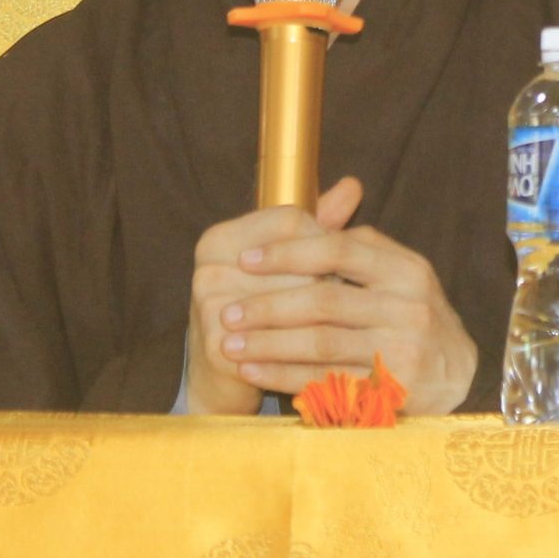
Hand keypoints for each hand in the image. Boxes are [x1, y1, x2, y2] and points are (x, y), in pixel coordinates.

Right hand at [184, 178, 362, 415]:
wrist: (224, 373)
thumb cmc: (262, 306)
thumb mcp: (286, 261)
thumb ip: (316, 223)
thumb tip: (352, 184)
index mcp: (218, 240)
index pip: (288, 219)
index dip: (325, 237)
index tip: (344, 258)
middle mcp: (206, 271)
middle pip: (294, 262)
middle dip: (328, 280)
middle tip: (351, 299)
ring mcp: (209, 311)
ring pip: (292, 303)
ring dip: (324, 316)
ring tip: (342, 324)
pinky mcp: (218, 349)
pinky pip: (279, 344)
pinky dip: (310, 350)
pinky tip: (332, 353)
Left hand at [220, 178, 478, 416]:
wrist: (461, 378)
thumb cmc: (415, 318)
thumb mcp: (400, 274)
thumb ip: (358, 246)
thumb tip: (310, 209)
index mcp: (407, 269)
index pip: (340, 250)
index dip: (288, 253)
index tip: (246, 259)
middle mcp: (409, 307)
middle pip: (323, 301)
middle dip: (268, 306)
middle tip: (228, 312)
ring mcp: (402, 351)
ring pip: (320, 344)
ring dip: (268, 344)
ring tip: (229, 344)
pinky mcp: (390, 391)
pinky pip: (326, 381)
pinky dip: (283, 376)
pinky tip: (252, 372)